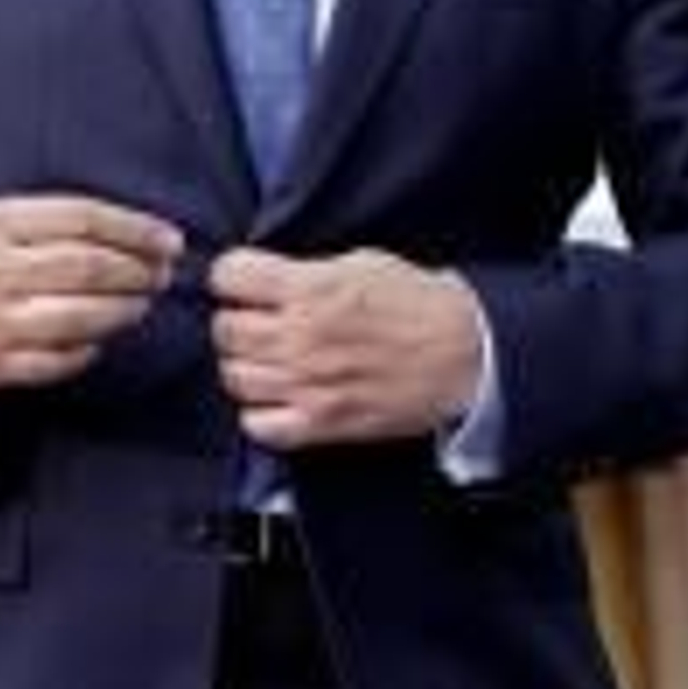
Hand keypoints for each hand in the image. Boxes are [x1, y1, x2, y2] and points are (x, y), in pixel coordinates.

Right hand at [0, 195, 183, 389]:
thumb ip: (57, 220)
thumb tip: (137, 232)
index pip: (82, 219)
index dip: (134, 229)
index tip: (168, 240)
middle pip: (86, 268)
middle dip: (137, 272)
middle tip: (161, 274)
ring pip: (77, 318)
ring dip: (122, 311)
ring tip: (140, 304)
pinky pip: (56, 360)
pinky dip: (88, 350)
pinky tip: (102, 338)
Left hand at [209, 246, 482, 449]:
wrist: (464, 354)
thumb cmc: (417, 304)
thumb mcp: (361, 263)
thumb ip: (306, 272)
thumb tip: (264, 280)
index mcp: (311, 287)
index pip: (228, 275)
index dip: (233, 277)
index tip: (244, 283)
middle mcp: (301, 336)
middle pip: (223, 329)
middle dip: (236, 321)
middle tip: (258, 323)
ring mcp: (308, 384)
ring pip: (234, 377)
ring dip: (247, 366)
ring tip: (270, 361)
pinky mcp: (321, 424)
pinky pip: (257, 425)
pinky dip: (260, 413)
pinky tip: (279, 398)